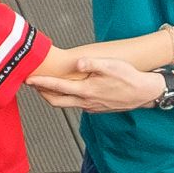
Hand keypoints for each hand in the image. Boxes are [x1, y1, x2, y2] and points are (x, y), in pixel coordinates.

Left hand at [32, 50, 165, 113]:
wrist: (144, 93)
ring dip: (54, 96)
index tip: (29, 79)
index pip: (58, 87)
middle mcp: (86, 102)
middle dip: (42, 92)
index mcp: (87, 90)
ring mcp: (91, 107)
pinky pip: (76, 104)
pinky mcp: (96, 108)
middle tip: (32, 83)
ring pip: (66, 104)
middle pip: (56, 101)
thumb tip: (77, 63)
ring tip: (45, 86)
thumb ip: (93, 63)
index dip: (41, 83)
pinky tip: (67, 91)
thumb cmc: (129, 77)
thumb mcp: (112, 65)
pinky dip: (67, 98)